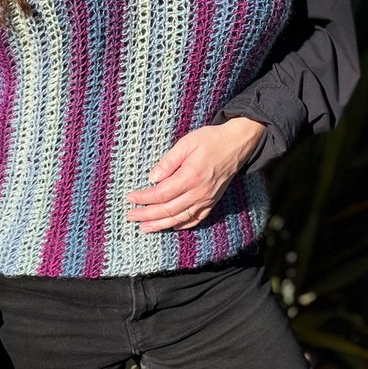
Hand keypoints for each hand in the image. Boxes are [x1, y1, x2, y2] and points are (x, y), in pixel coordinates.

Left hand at [125, 117, 266, 232]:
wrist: (237, 144)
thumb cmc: (210, 140)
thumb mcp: (186, 143)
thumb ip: (168, 161)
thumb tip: (152, 178)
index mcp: (190, 177)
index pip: (161, 194)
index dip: (144, 198)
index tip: (130, 198)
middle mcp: (199, 192)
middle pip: (168, 210)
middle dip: (147, 215)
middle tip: (131, 216)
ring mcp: (207, 199)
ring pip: (180, 218)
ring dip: (161, 224)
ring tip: (145, 228)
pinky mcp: (213, 201)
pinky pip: (197, 218)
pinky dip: (183, 225)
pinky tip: (172, 226)